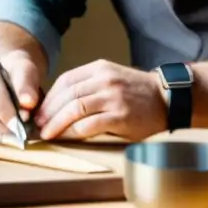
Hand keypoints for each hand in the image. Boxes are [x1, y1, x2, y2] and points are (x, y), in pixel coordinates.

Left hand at [34, 60, 168, 141]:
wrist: (168, 99)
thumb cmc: (138, 93)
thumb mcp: (112, 79)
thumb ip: (89, 86)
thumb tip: (59, 104)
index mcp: (100, 68)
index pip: (65, 80)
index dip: (49, 97)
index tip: (40, 111)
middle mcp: (105, 80)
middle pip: (67, 95)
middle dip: (48, 112)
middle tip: (38, 125)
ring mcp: (113, 97)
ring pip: (74, 109)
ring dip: (57, 123)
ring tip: (48, 133)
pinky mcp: (120, 116)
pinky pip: (89, 125)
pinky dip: (73, 133)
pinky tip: (66, 138)